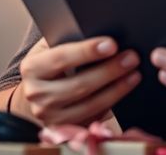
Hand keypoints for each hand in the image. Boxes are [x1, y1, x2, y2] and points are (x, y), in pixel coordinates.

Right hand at [18, 36, 140, 125]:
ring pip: (89, 105)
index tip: (112, 44)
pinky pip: (92, 118)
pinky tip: (123, 90)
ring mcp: (50, 116)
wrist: (38, 92)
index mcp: (31, 68)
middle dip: (109, 71)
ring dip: (116, 90)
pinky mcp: (64, 130)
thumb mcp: (51, 47)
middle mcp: (36, 95)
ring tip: (134, 74)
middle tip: (131, 58)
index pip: (61, 57)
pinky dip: (111, 104)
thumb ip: (68, 40)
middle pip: (78, 85)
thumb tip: (101, 35)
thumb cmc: (51, 63)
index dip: (87, 51)